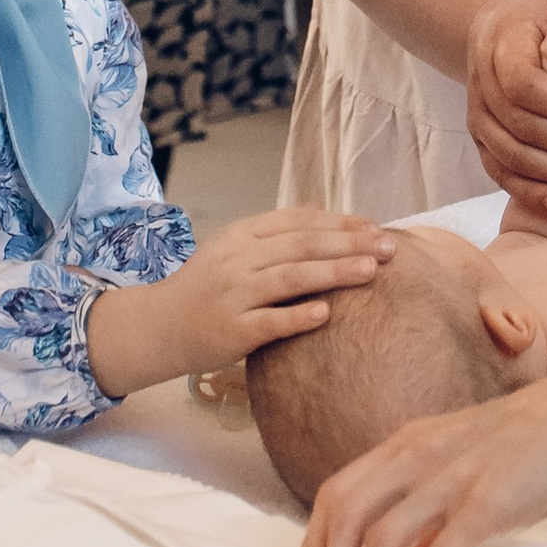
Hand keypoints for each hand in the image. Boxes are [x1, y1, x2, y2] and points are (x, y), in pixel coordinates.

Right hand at [88, 211, 393, 394]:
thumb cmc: (205, 288)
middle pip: (302, 245)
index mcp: (242, 235)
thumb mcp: (233, 249)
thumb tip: (325, 214)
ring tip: (371, 271)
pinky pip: (270, 322)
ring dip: (334, 272)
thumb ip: (274, 235)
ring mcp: (233, 295)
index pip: (298, 221)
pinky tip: (326, 313)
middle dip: (349, 243)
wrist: (158, 326)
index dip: (340, 222)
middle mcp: (238, 259)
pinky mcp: (231, 332)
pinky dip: (298, 316)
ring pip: (291, 278)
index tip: (375, 226)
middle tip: (388, 246)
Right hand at [463, 0, 546, 203]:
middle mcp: (483, 83)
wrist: (487, 30)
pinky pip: (500, 173)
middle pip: (523, 126)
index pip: (524, 84)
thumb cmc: (534, 24)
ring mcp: (478, 115)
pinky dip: (528, 192)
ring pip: (513, 156)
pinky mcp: (479, 139)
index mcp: (503, 45)